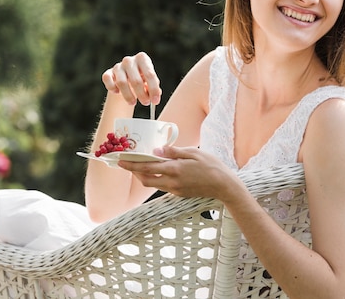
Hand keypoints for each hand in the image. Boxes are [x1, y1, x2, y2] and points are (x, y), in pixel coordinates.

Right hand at [101, 52, 161, 105]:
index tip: (156, 101)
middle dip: (142, 94)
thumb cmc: (142, 78)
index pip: (150, 74)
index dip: (154, 89)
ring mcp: (118, 66)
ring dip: (128, 96)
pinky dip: (112, 88)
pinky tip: (117, 93)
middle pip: (136, 80)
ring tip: (133, 103)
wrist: (127, 77)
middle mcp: (129, 60)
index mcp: (142, 59)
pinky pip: (108, 80)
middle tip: (146, 103)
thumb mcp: (150, 81)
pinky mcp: (108, 73)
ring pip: (122, 83)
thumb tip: (157, 93)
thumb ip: (154, 86)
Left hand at [118, 146, 240, 200]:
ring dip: (144, 176)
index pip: (146, 167)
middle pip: (145, 179)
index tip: (120, 160)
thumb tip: (157, 150)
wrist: (224, 186)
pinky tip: (158, 170)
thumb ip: (174, 152)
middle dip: (134, 172)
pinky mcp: (179, 194)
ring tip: (140, 165)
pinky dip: (156, 178)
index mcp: (174, 169)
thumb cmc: (211, 166)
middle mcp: (172, 182)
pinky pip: (162, 186)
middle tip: (127, 163)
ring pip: (152, 184)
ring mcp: (175, 190)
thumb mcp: (193, 153)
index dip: (131, 164)